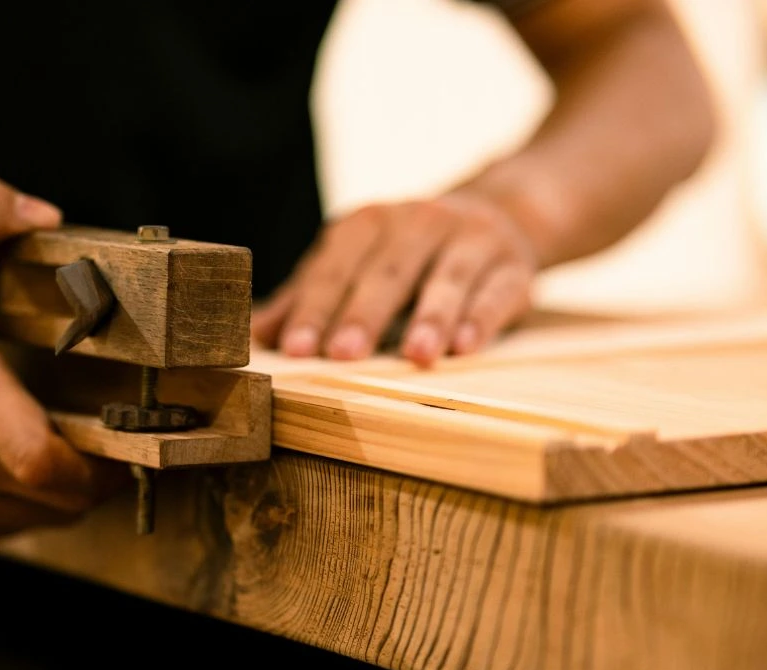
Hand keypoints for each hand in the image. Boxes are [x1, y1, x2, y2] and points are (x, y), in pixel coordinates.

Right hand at [0, 170, 127, 544]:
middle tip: (115, 437)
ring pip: (38, 519)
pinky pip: (5, 528)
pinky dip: (30, 507)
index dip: (101, 462)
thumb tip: (45, 213)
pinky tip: (30, 469)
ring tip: (78, 450)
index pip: (45, 462)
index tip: (129, 435)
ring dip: (67, 492)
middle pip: (60, 498)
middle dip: (100, 473)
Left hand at [252, 196, 537, 366]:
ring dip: (431, 317)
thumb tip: (252, 335)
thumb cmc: (406, 255)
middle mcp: (419, 221)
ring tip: (416, 356)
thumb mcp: (354, 265)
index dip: (315, 308)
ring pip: (448, 278)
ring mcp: (470, 239)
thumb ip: (307, 298)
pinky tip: (466, 347)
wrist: (497, 215)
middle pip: (387, 272)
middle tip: (343, 355)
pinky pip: (497, 291)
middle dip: (363, 314)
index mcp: (368, 223)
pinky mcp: (513, 264)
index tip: (296, 348)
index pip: (334, 268)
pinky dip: (482, 318)